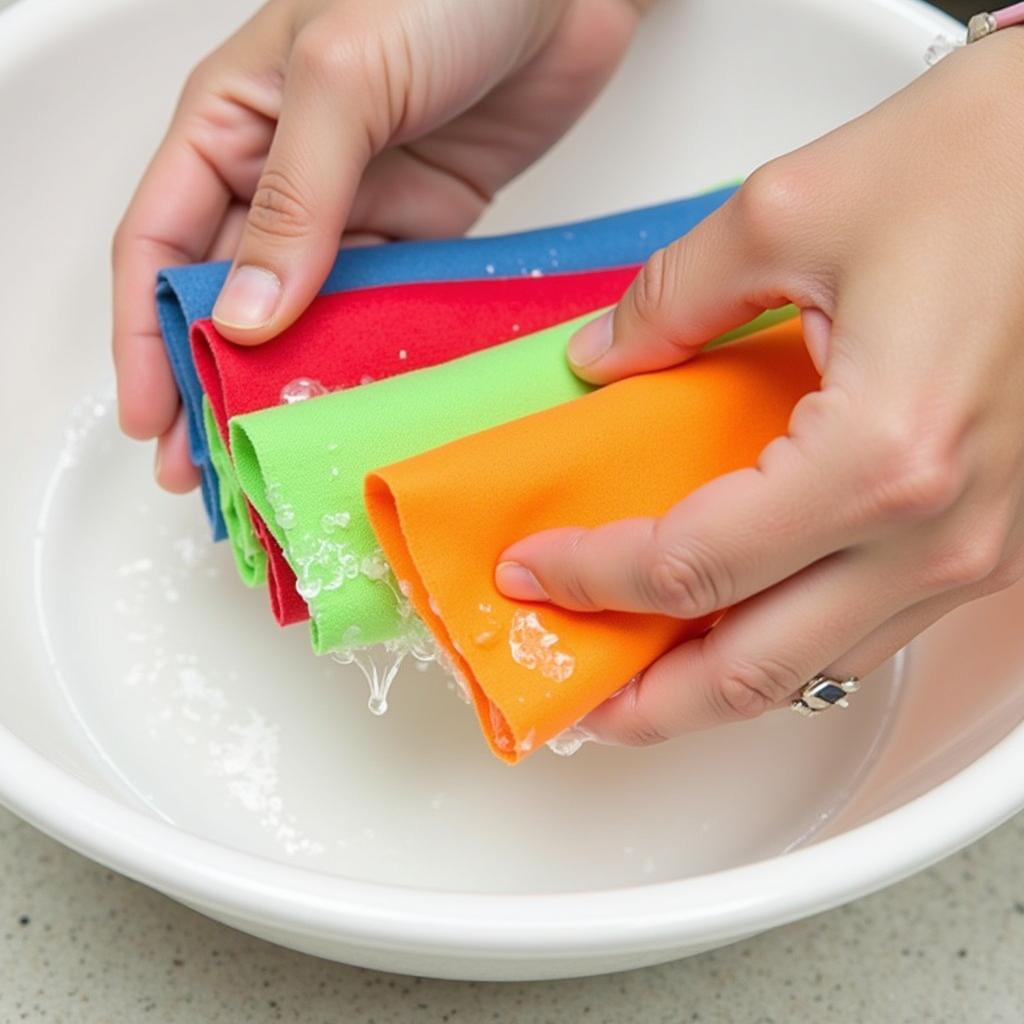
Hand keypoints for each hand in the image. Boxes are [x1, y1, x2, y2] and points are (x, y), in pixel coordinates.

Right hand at [113, 0, 646, 490]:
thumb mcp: (342, 76)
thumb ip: (296, 197)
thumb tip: (247, 315)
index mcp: (231, 127)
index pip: (160, 247)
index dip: (144, 338)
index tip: (152, 418)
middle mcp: (283, 176)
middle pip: (226, 298)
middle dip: (210, 382)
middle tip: (208, 467)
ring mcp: (356, 210)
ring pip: (304, 316)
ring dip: (287, 387)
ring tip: (278, 458)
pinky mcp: (423, 232)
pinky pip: (383, 309)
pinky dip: (368, 359)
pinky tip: (359, 408)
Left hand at [495, 31, 1023, 746]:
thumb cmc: (996, 168)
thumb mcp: (790, 212)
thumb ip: (671, 300)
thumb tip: (602, 360)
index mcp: (882, 457)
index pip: (689, 565)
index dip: (592, 577)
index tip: (531, 569)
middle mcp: (937, 532)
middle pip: (754, 671)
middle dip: (648, 705)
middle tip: (574, 697)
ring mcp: (974, 550)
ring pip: (816, 667)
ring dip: (714, 684)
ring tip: (640, 671)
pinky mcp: (988, 539)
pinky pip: (865, 628)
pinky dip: (783, 639)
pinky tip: (734, 615)